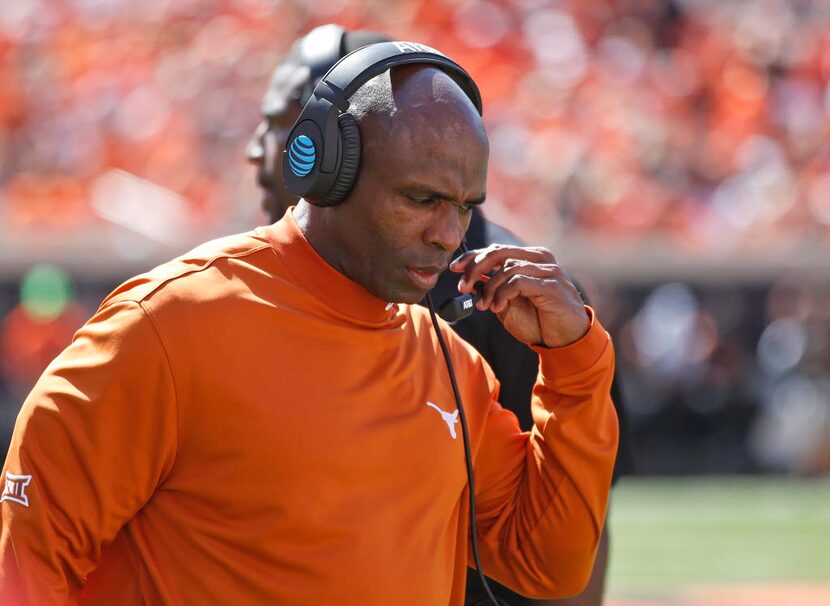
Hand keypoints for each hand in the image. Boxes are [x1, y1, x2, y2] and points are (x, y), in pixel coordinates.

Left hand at [449, 245, 588, 347]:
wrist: (565, 340)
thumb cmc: (538, 321)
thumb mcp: (508, 304)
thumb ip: (493, 290)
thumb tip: (470, 280)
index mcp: (530, 258)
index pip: (496, 249)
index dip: (473, 257)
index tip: (454, 268)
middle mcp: (540, 258)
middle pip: (499, 253)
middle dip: (475, 268)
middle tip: (462, 286)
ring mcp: (548, 270)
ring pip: (507, 269)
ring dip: (489, 289)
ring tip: (483, 306)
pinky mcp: (552, 285)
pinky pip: (519, 282)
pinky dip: (502, 294)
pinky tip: (496, 307)